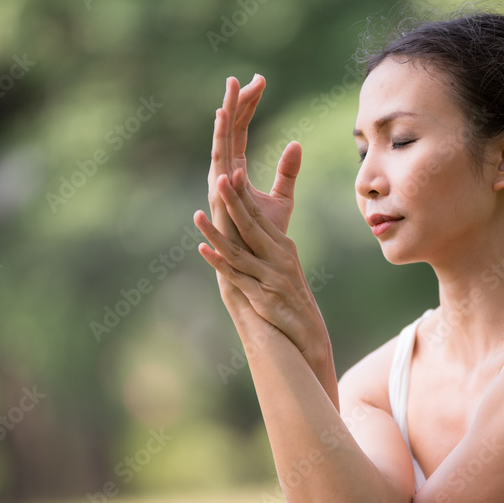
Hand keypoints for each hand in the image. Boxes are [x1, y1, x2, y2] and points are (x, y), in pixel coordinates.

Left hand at [195, 168, 324, 356]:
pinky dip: (218, 262)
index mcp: (283, 247)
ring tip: (197, 215)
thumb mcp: (284, 266)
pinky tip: (203, 250)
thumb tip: (251, 224)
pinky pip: (236, 275)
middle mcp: (279, 257)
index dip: (245, 195)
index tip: (230, 173)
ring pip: (239, 249)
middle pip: (251, 225)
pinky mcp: (261, 295)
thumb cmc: (291, 295)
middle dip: (234, 201)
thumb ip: (268, 245)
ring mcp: (270, 276)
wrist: (305, 329)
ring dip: (216, 232)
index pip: (260, 216)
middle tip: (219, 179)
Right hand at [208, 75, 300, 238]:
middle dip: (232, 106)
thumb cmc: (265, 236)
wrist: (255, 266)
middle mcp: (223, 177)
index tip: (258, 81)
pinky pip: (220, 178)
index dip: (248, 106)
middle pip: (227, 133)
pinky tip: (224, 140)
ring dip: (221, 126)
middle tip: (237, 78)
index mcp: (236, 172)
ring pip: (220, 150)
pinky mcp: (222, 206)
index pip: (240, 130)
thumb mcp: (282, 199)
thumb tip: (296, 144)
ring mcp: (220, 190)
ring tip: (224, 102)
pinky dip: (222, 158)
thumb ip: (287, 172)